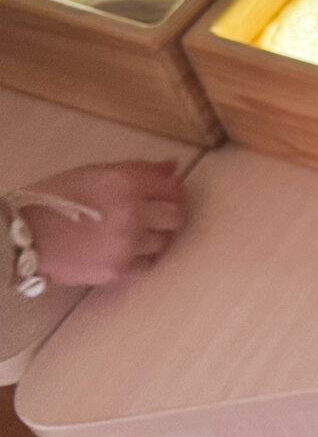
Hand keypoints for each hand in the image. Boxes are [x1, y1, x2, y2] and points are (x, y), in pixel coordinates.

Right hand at [19, 161, 187, 287]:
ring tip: (134, 232)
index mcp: (125, 183)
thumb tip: (173, 166)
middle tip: (157, 214)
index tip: (168, 194)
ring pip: (164, 240)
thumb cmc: (52, 200)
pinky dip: (141, 257)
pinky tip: (125, 250)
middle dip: (170, 213)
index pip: (172, 186)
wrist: (22, 239)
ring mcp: (127, 244)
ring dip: (155, 235)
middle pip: (176, 215)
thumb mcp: (92, 173)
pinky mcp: (118, 269)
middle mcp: (132, 213)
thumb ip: (137, 170)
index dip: (173, 190)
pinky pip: (146, 263)